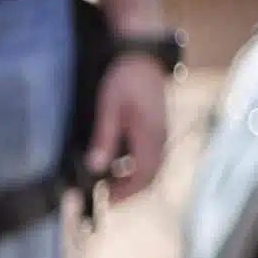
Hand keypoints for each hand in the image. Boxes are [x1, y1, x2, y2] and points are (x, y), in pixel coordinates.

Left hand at [86, 53, 170, 204]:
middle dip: (129, 191)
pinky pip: (151, 156)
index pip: (143, 176)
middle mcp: (160, 138)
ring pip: (152, 168)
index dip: (126, 192)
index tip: (107, 200)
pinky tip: (118, 165)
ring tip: (109, 184)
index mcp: (150, 136)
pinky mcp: (158, 128)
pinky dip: (136, 167)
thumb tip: (95, 167)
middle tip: (106, 197)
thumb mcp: (108, 108)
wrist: (141, 56)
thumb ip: (104, 139)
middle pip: (150, 176)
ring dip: (132, 180)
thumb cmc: (124, 79)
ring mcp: (161, 133)